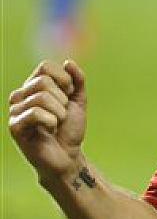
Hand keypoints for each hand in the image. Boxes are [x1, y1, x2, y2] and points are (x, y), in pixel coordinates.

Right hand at [9, 60, 86, 183]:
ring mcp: (15, 111)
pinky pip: (35, 113)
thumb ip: (77, 80)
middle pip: (43, 81)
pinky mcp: (15, 127)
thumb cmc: (70, 130)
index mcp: (33, 86)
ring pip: (41, 97)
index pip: (45, 66)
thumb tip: (68, 62)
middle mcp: (20, 96)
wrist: (69, 157)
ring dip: (59, 113)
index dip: (64, 80)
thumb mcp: (79, 100)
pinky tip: (49, 130)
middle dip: (62, 99)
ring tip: (56, 124)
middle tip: (62, 115)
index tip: (68, 97)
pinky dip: (51, 121)